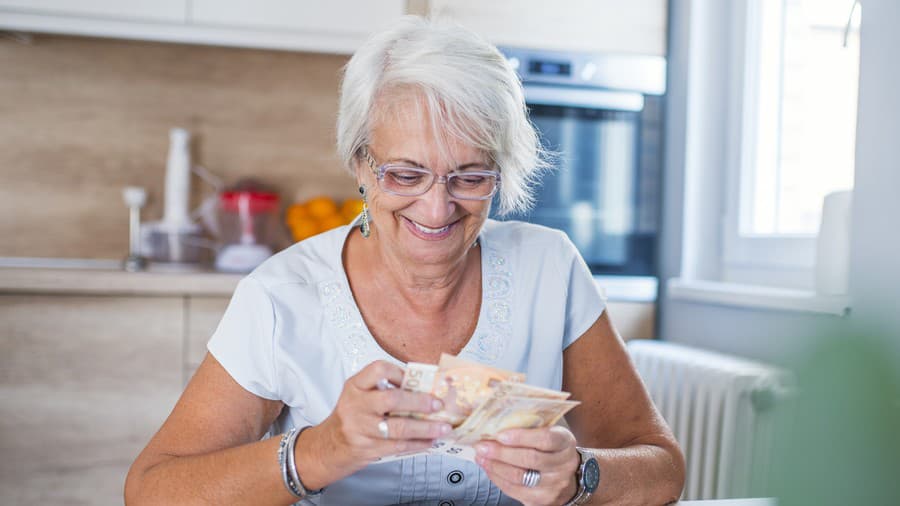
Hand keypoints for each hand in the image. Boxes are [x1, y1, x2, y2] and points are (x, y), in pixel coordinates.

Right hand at [316, 360, 451, 474]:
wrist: (329, 446)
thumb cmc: (351, 416)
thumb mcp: (360, 396)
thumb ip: (384, 389)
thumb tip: (424, 388)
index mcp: (355, 386)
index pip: (378, 370)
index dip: (400, 373)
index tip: (418, 380)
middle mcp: (355, 405)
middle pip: (392, 399)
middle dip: (420, 402)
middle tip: (438, 404)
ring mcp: (360, 428)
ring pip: (398, 427)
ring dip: (425, 428)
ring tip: (443, 427)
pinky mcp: (367, 448)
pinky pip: (398, 446)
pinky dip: (418, 444)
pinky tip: (429, 441)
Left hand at [474, 426, 579, 505]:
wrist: (566, 477)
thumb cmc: (549, 449)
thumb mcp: (548, 433)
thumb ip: (528, 427)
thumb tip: (495, 423)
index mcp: (565, 443)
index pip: (546, 439)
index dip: (522, 437)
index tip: (500, 434)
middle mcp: (563, 466)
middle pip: (530, 459)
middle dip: (502, 452)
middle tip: (482, 446)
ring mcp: (554, 485)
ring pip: (520, 477)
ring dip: (495, 466)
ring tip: (481, 456)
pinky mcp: (541, 500)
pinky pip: (514, 490)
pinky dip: (497, 478)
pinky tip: (488, 468)